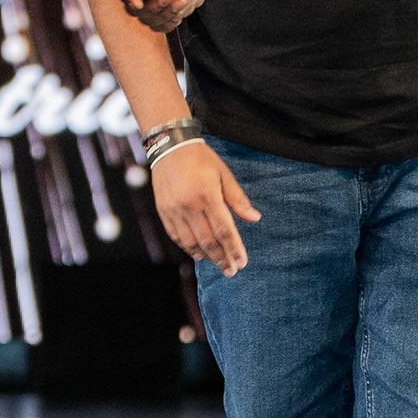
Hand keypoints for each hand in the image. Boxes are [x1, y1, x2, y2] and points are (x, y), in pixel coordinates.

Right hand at [151, 138, 260, 272]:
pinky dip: (188, 248)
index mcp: (207, 195)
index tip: (242, 262)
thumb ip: (238, 200)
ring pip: (191, 242)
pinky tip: (198, 254)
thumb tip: (255, 219)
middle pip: (208, 240)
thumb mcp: (224, 174)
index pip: (224, 229)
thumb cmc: (201, 159)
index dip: (234, 249)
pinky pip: (176, 236)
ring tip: (218, 263)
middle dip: (221, 258)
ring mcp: (174, 210)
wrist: (170, 147)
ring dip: (206, 256)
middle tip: (231, 271)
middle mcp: (189, 205)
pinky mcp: (163, 211)